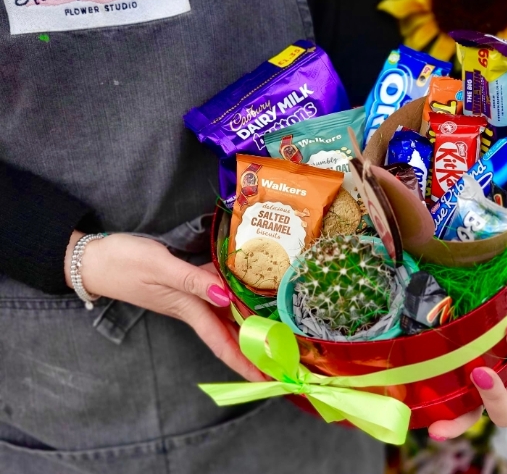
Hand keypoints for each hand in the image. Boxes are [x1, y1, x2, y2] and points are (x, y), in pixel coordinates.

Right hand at [65, 231, 264, 381]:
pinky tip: (244, 288)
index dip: (244, 360)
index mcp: (187, 308)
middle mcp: (190, 307)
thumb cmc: (125, 262)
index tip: (266, 378)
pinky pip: (214, 294)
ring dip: (246, 324)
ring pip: (223, 314)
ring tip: (273, 329)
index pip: (221, 341)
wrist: (95, 259)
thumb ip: (192, 280)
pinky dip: (232, 296)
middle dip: (252, 348)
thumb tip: (224, 295)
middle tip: (281, 357)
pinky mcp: (183, 284)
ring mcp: (186, 297)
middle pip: (226, 333)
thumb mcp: (159, 267)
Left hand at [428, 281, 506, 440]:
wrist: (487, 293)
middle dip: (498, 394)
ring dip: (472, 408)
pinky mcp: (459, 387)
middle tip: (482, 372)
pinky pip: (457, 414)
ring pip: (483, 416)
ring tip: (460, 389)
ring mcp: (483, 388)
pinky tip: (435, 429)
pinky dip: (449, 425)